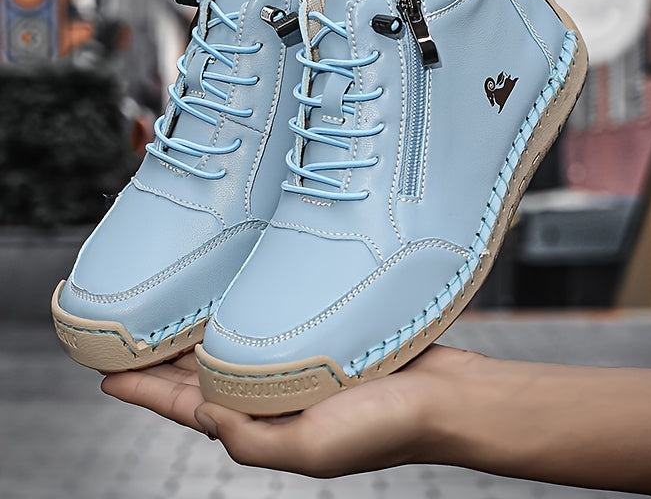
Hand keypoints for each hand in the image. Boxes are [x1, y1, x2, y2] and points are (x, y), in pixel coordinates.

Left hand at [101, 345, 481, 477]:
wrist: (444, 395)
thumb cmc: (385, 426)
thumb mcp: (310, 449)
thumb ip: (250, 439)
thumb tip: (199, 410)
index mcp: (263, 429)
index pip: (187, 409)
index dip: (143, 394)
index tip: (103, 375)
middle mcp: (272, 400)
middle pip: (200, 379)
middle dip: (160, 364)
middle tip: (123, 337)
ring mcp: (293, 370)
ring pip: (229, 351)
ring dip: (194, 340)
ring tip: (162, 319)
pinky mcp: (316, 342)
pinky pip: (265, 329)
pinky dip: (239, 321)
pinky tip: (227, 304)